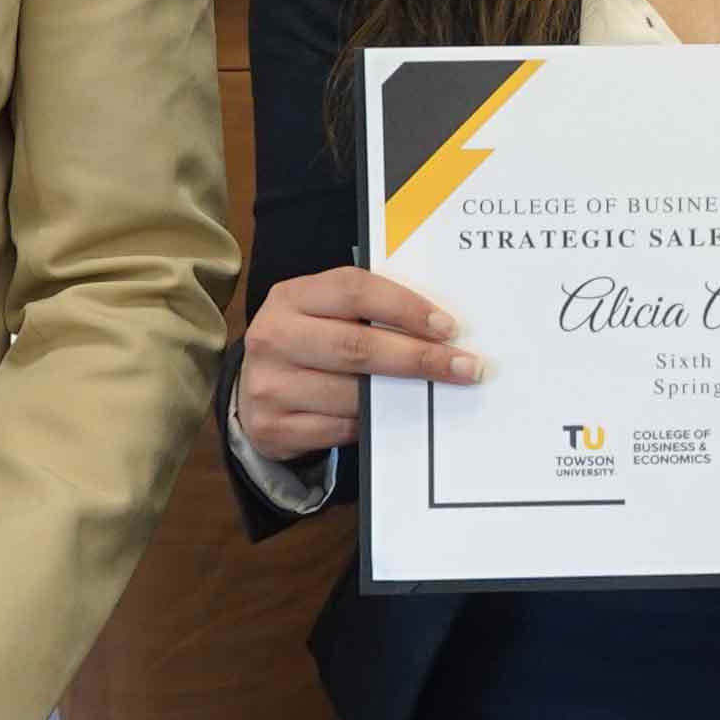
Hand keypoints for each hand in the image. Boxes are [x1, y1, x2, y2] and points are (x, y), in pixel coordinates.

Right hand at [234, 266, 477, 463]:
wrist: (254, 390)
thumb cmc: (310, 343)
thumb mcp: (325, 313)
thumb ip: (368, 311)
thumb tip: (440, 328)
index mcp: (291, 296)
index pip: (354, 290)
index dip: (404, 306)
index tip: (448, 326)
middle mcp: (274, 336)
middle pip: (358, 346)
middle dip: (419, 357)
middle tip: (465, 366)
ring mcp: (269, 384)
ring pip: (352, 394)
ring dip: (402, 396)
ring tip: (438, 394)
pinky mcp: (273, 427)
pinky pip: (340, 429)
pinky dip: (373, 425)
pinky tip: (393, 417)